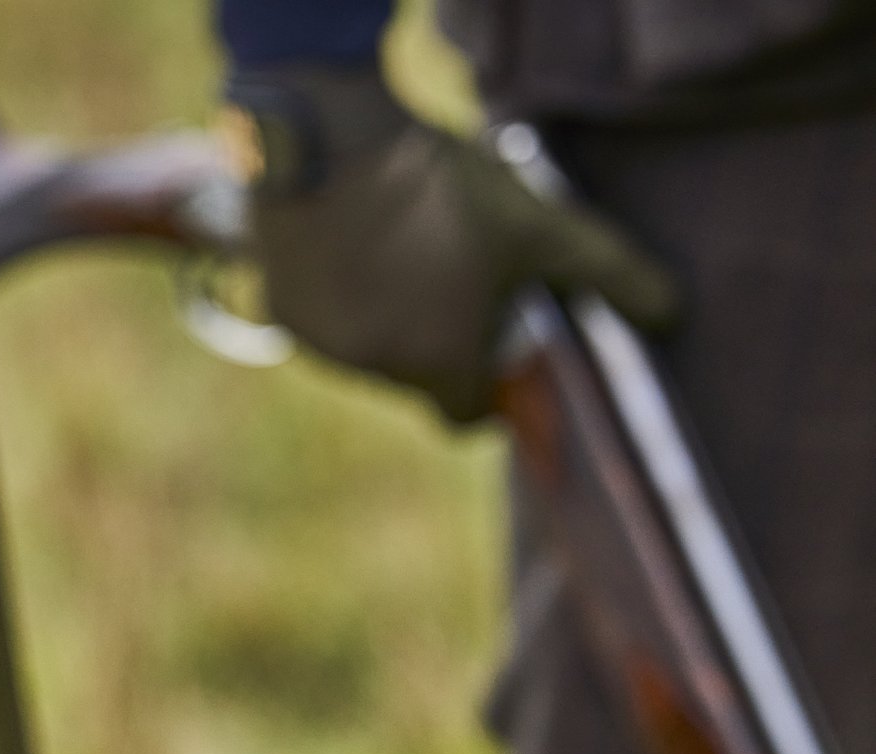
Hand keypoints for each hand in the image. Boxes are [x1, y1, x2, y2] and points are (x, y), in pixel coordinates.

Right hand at [235, 66, 678, 421]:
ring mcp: (323, 345)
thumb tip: (672, 312)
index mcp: (440, 364)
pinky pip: (321, 321)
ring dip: (390, 318)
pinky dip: (341, 296)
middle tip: (455, 271)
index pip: (466, 416)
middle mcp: (377, 371)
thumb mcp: (541, 226)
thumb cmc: (444, 189)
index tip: (495, 340)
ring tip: (402, 246)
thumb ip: (608, 275)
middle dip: (440, 340)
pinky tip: (354, 242)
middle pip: (419, 377)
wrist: (331, 139)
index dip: (487, 387)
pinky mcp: (280, 312)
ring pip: (370, 350)